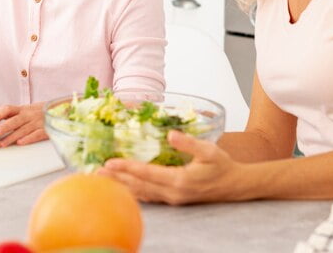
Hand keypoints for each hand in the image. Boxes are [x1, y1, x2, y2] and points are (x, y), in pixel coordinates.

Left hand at [0, 103, 46, 146]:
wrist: (56, 111)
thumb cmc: (33, 112)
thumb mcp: (19, 109)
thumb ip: (1, 110)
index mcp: (21, 109)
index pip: (8, 109)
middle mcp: (28, 115)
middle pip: (15, 120)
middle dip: (5, 126)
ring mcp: (37, 123)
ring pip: (23, 130)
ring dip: (12, 137)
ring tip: (2, 144)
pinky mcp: (45, 131)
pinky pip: (36, 135)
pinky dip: (28, 138)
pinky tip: (20, 143)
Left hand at [98, 130, 242, 204]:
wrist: (236, 186)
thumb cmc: (223, 166)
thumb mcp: (209, 150)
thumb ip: (189, 143)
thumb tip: (170, 134)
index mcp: (179, 181)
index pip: (146, 174)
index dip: (127, 168)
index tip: (110, 163)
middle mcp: (172, 193)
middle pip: (138, 187)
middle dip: (117, 179)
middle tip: (96, 173)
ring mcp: (172, 199)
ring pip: (141, 194)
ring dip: (122, 186)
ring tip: (104, 180)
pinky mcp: (173, 199)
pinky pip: (149, 196)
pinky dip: (133, 191)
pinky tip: (124, 187)